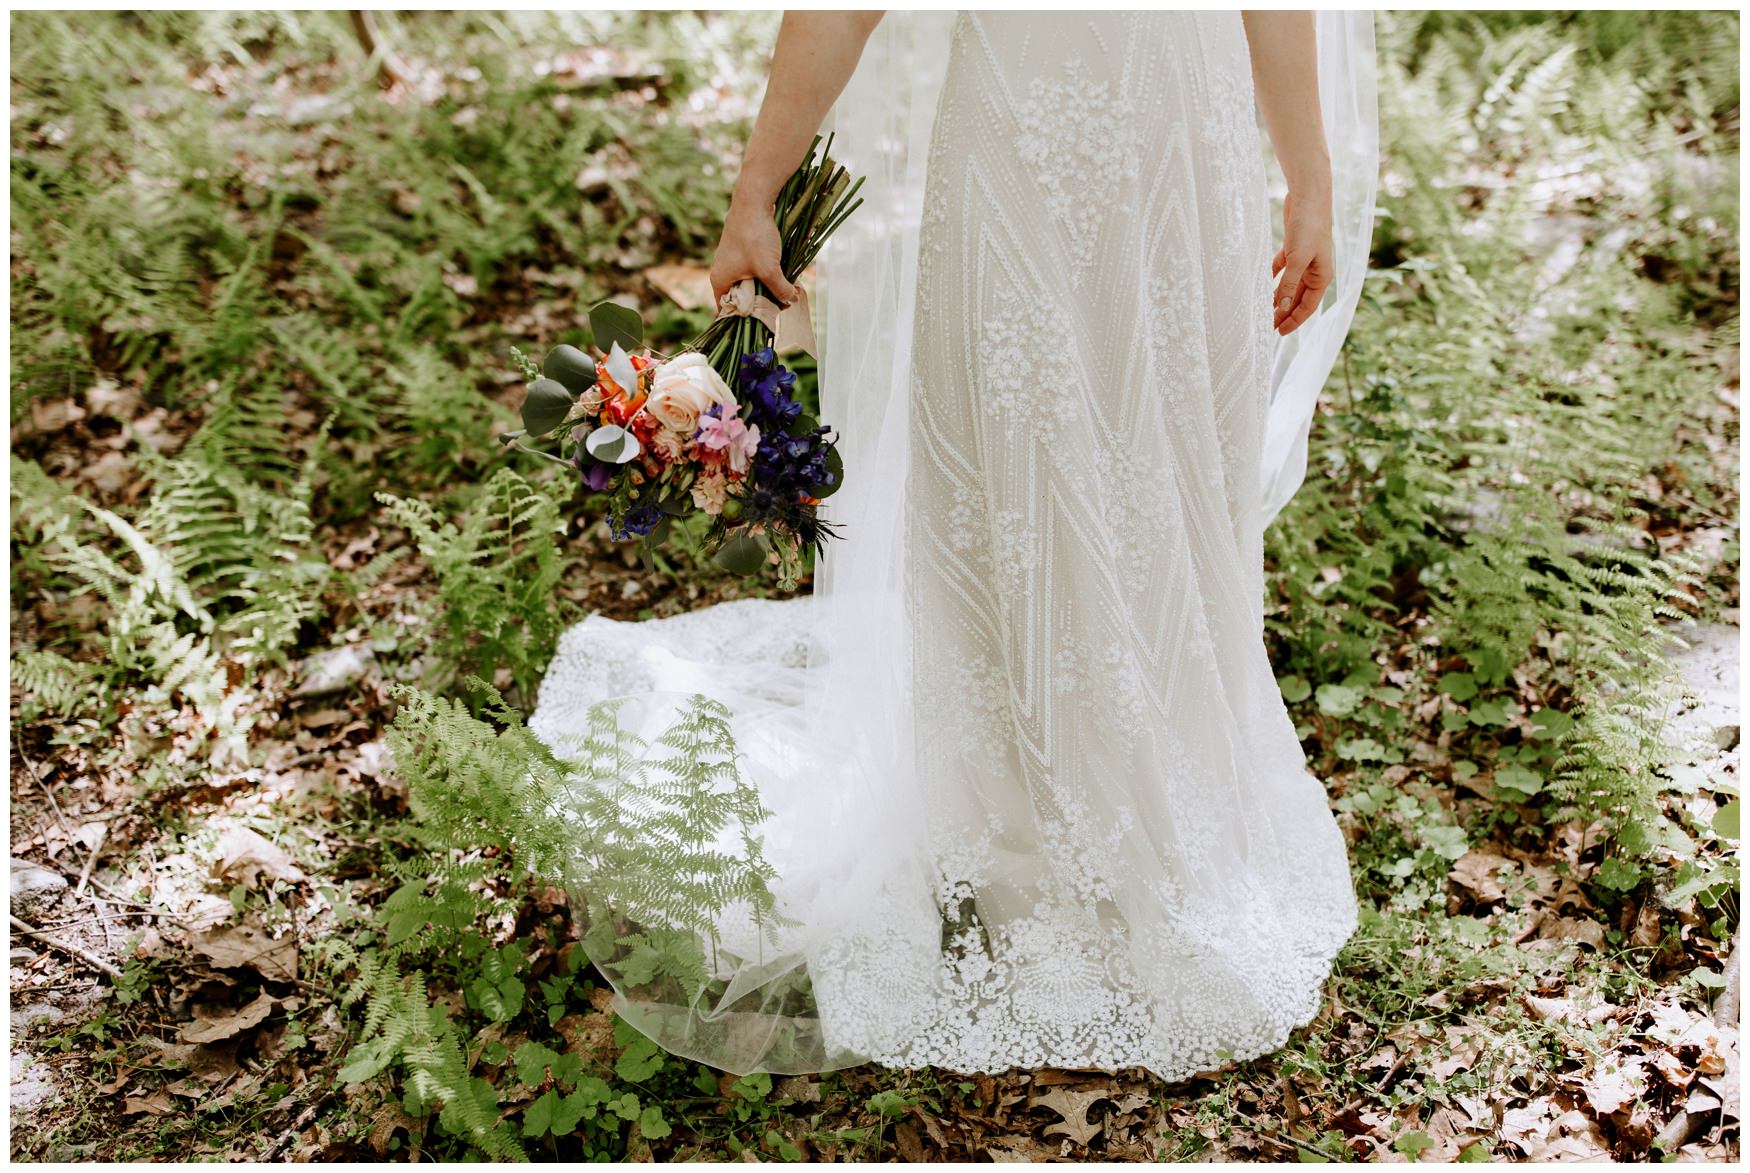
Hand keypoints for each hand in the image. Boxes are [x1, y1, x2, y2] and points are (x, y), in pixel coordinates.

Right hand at [709, 194, 797, 309]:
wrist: (753, 201)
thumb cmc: (755, 237)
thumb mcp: (769, 269)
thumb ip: (780, 290)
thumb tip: (791, 301)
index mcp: (720, 281)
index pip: (728, 311)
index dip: (747, 319)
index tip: (767, 321)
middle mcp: (722, 273)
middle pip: (743, 299)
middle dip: (764, 303)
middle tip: (784, 304)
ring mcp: (733, 262)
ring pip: (752, 284)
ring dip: (770, 288)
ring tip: (788, 290)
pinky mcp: (744, 252)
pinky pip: (756, 271)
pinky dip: (769, 275)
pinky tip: (786, 275)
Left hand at [1271, 188, 1333, 335]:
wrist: (1309, 197)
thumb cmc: (1308, 227)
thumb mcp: (1297, 259)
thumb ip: (1289, 284)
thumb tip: (1283, 308)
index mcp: (1322, 276)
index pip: (1307, 306)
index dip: (1294, 320)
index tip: (1278, 332)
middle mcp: (1315, 271)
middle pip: (1297, 298)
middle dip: (1284, 313)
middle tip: (1266, 327)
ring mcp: (1305, 260)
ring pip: (1289, 285)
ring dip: (1277, 297)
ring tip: (1262, 310)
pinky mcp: (1294, 248)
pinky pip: (1282, 269)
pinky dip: (1273, 278)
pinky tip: (1263, 286)